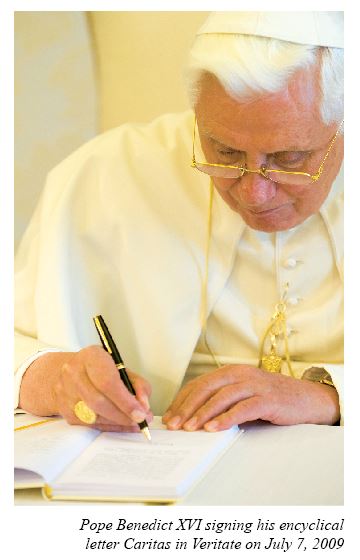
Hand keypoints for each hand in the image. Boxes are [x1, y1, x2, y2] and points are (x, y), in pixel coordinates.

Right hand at [19, 345, 152, 430]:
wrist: (69, 372)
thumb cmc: (100, 369)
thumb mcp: (122, 368)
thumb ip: (137, 385)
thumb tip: (144, 407)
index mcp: (90, 356)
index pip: (107, 382)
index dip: (125, 401)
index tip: (141, 412)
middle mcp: (73, 373)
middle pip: (98, 401)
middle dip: (123, 415)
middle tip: (141, 420)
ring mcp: (65, 393)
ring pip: (94, 416)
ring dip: (118, 422)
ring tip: (134, 422)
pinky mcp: (65, 411)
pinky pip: (90, 425)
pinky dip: (109, 426)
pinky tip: (121, 424)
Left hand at [162, 364, 339, 430]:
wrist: (307, 398)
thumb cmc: (270, 399)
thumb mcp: (242, 395)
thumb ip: (222, 402)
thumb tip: (192, 418)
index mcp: (231, 372)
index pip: (199, 384)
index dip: (182, 400)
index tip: (169, 416)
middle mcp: (241, 374)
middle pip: (207, 388)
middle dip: (187, 407)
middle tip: (174, 424)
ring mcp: (255, 385)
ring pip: (223, 396)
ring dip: (203, 413)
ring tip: (190, 428)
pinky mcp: (268, 399)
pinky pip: (243, 408)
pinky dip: (227, 418)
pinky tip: (215, 428)